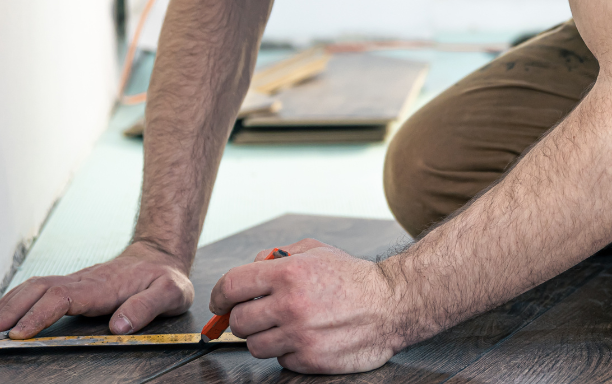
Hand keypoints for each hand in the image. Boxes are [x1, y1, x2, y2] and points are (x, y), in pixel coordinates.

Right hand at [0, 241, 193, 338]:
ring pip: (37, 286)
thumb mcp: (171, 293)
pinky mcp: (75, 284)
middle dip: (13, 308)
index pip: (64, 297)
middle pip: (41, 289)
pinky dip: (19, 298)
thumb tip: (118, 325)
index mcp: (104, 286)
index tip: (20, 332)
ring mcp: (78, 281)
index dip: (40, 314)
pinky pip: (41, 288)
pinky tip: (5, 311)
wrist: (161, 256)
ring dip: (11, 302)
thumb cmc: (166, 278)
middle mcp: (85, 281)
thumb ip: (147, 307)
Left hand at [210, 239, 405, 373]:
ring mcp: (299, 335)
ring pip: (255, 346)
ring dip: (264, 337)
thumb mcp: (317, 251)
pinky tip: (305, 338)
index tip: (220, 302)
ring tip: (285, 326)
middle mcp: (290, 305)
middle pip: (238, 321)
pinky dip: (287, 351)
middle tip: (258, 314)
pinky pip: (280, 360)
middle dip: (243, 318)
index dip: (219, 295)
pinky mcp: (310, 359)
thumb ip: (279, 255)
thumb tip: (251, 267)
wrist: (391, 304)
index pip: (231, 285)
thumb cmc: (354, 277)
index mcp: (288, 273)